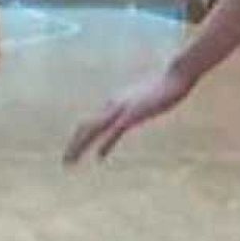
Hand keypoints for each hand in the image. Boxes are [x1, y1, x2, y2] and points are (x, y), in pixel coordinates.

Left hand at [63, 66, 195, 164]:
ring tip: (71, 162)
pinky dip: (105, 145)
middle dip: (74, 145)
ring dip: (80, 147)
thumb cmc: (162, 88)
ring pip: (94, 130)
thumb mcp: (143, 98)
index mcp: (112, 102)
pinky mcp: (133, 115)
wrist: (173, 78)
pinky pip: (114, 132)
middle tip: (65, 163)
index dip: (79, 138)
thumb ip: (133, 106)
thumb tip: (131, 113)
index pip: (89, 123)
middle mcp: (112, 105)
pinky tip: (98, 157)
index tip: (73, 151)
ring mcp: (121, 109)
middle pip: (86, 127)